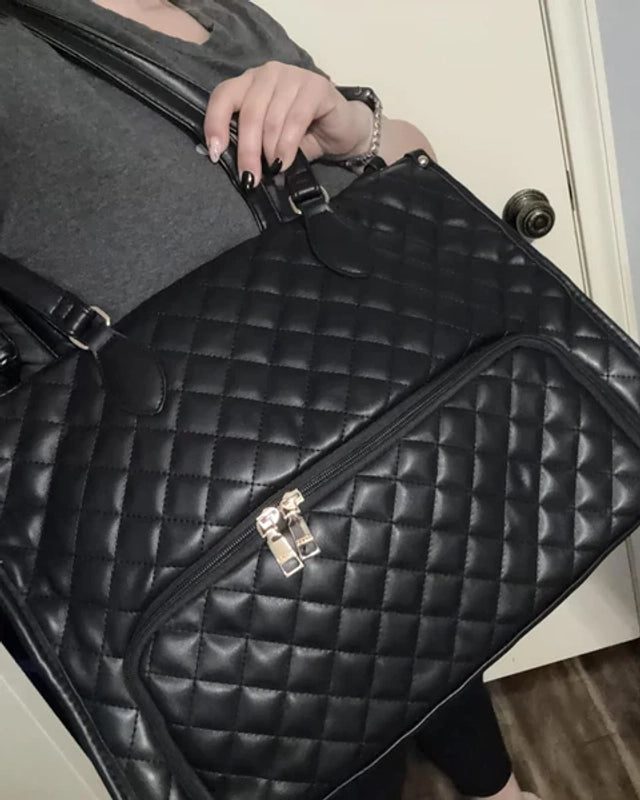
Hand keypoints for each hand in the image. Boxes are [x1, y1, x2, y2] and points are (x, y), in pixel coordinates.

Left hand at [203, 61, 373, 186]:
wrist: (341, 132)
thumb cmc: (302, 137)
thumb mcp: (269, 142)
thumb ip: (251, 145)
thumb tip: (234, 166)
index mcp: (250, 82)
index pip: (223, 96)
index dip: (215, 124)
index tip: (216, 154)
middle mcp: (268, 73)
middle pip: (249, 113)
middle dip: (247, 151)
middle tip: (250, 179)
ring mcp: (292, 76)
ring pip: (271, 118)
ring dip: (270, 151)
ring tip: (274, 170)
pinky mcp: (316, 86)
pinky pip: (295, 119)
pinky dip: (287, 145)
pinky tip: (285, 162)